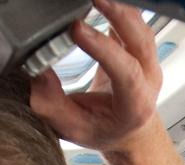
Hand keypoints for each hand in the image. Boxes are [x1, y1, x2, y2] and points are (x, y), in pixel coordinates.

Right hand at [30, 0, 161, 155]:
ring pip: (140, 26)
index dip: (103, 48)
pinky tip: (97, 1)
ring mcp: (148, 60)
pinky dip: (117, 7)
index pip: (126, 71)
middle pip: (140, 40)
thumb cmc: (103, 129)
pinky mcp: (140, 46)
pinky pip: (134, 20)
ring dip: (118, 7)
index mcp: (135, 104)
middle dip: (117, 15)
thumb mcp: (72, 128)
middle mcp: (148, 79)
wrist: (128, 131)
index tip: (76, 29)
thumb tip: (37, 73)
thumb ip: (51, 104)